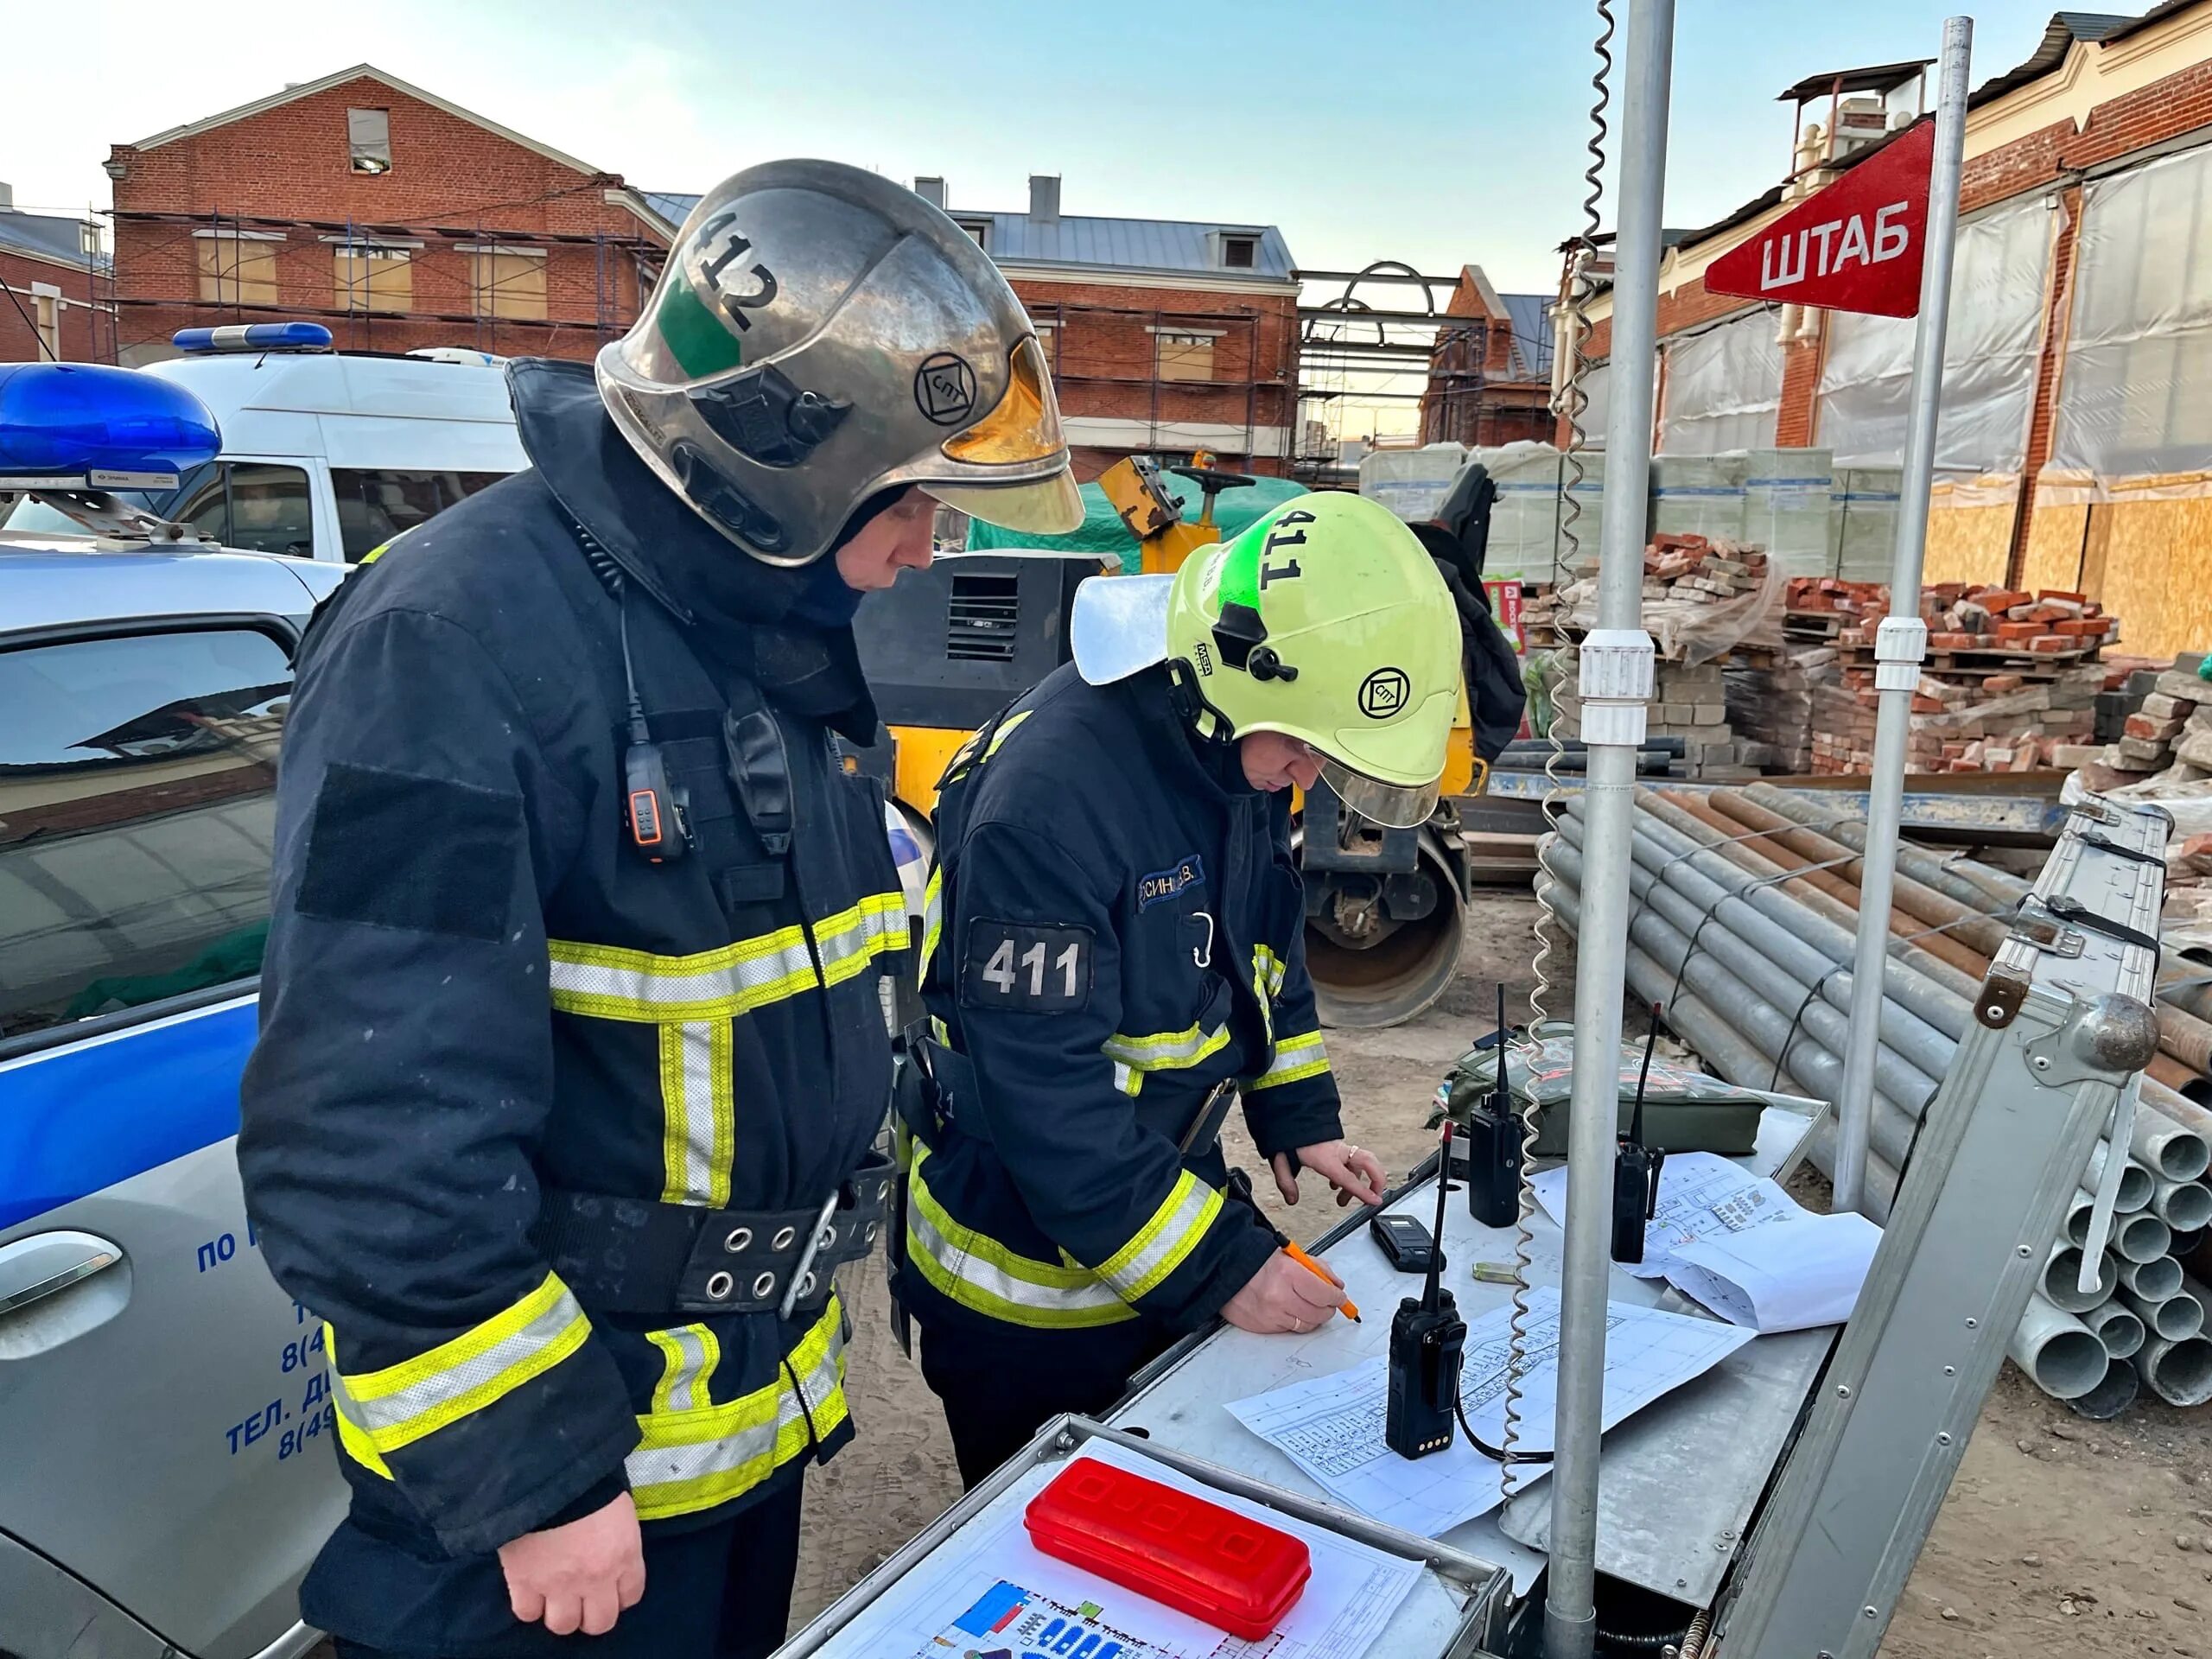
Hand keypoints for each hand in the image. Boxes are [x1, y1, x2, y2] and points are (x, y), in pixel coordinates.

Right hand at [498, 1492, 645, 1635]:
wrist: (548, 1472)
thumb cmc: (591, 1478)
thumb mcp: (619, 1505)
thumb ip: (618, 1533)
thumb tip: (611, 1542)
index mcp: (625, 1555)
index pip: (631, 1596)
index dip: (619, 1595)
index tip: (611, 1588)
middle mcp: (596, 1578)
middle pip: (599, 1623)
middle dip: (592, 1613)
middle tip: (583, 1598)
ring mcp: (559, 1584)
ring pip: (563, 1624)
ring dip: (560, 1612)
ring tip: (555, 1596)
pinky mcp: (524, 1582)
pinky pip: (527, 1612)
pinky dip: (529, 1604)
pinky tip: (531, 1589)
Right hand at [1222, 1249, 1348, 1334]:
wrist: (1224, 1270)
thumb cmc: (1256, 1261)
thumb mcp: (1291, 1256)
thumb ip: (1318, 1269)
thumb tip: (1337, 1286)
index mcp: (1289, 1273)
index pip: (1326, 1294)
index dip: (1337, 1297)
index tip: (1340, 1297)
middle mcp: (1280, 1296)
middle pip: (1319, 1313)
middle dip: (1328, 1309)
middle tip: (1328, 1303)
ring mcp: (1272, 1314)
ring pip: (1307, 1325)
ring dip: (1313, 1317)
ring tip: (1308, 1305)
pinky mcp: (1264, 1327)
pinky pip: (1290, 1329)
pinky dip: (1295, 1321)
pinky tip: (1290, 1309)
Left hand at [1272, 1140, 1387, 1208]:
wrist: (1288, 1114)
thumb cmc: (1287, 1134)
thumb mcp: (1281, 1160)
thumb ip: (1286, 1182)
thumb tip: (1292, 1199)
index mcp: (1325, 1157)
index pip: (1348, 1177)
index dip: (1364, 1191)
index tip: (1375, 1202)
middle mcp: (1337, 1151)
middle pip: (1368, 1162)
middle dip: (1378, 1180)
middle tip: (1375, 1196)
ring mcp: (1339, 1147)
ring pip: (1362, 1163)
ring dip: (1359, 1182)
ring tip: (1343, 1200)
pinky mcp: (1337, 1146)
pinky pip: (1352, 1161)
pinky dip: (1351, 1174)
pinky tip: (1337, 1184)